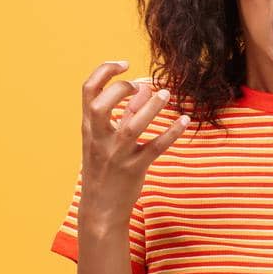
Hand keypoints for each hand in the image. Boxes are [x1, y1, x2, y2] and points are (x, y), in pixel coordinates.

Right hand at [77, 61, 191, 228]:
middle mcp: (99, 139)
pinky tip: (185, 121)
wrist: (101, 208)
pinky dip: (171, 133)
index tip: (123, 65)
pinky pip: (155, 147)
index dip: (104, 72)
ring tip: (166, 94)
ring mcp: (116, 155)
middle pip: (101, 106)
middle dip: (120, 89)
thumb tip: (144, 87)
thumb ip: (123, 113)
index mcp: (89, 127)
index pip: (88, 90)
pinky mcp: (134, 169)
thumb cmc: (104, 169)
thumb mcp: (105, 140)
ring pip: (132, 126)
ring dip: (151, 107)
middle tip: (140, 85)